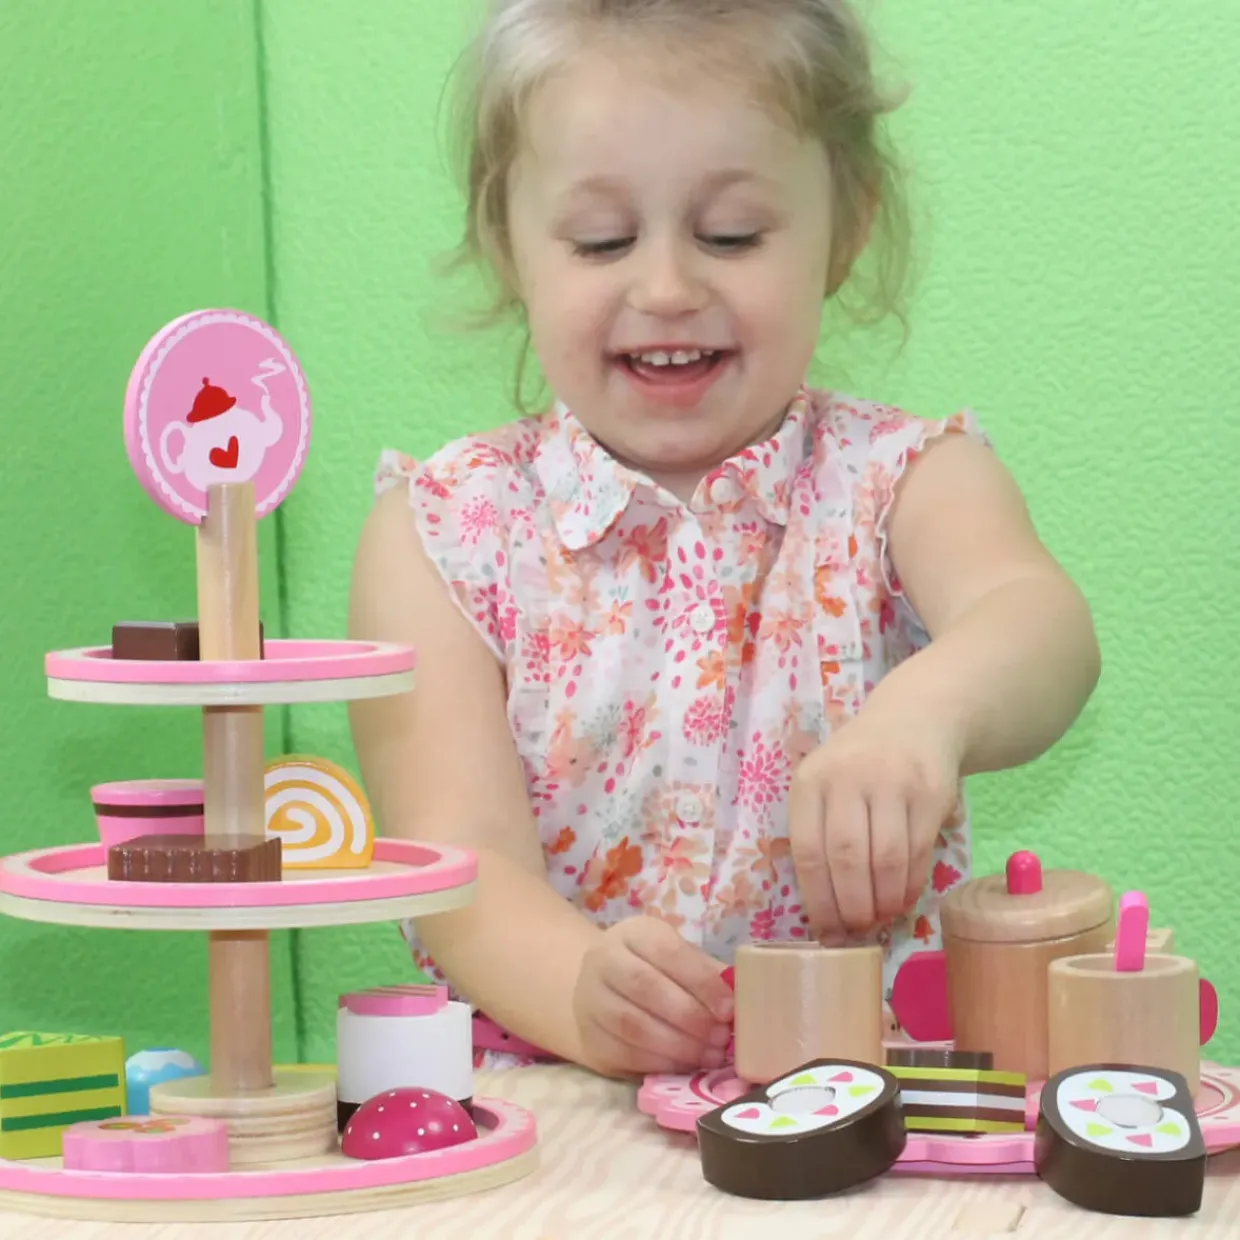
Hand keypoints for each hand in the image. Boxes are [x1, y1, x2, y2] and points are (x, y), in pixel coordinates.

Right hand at [573, 916, 734, 1077]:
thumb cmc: (655, 972)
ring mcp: (590, 999)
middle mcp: (603, 960)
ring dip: (677, 1045)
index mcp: (633, 933)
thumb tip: (743, 1001)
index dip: (700, 981)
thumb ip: (707, 975)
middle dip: (689, 1016)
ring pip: (632, 1025)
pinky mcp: (589, 1037)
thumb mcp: (678, 960)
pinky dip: (660, 1063)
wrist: (601, 990)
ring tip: (708, 1055)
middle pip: (645, 987)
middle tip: (720, 1038)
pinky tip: (685, 1065)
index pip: (667, 951)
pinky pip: (624, 1054)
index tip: (729, 1009)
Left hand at [788, 708, 960, 940]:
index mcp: (810, 781)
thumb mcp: (823, 784)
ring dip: (884, 900)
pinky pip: (918, 850)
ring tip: (881, 918)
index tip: (825, 932)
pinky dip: (910, 884)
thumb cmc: (856, 767)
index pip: (807, 850)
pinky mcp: (930, 792)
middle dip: (852, 906)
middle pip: (846, 857)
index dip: (817, 900)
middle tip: (857, 930)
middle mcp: (848, 778)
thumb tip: (824, 916)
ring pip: (886, 858)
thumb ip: (818, 836)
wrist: (913, 721)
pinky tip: (903, 898)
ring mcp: (892, 783)